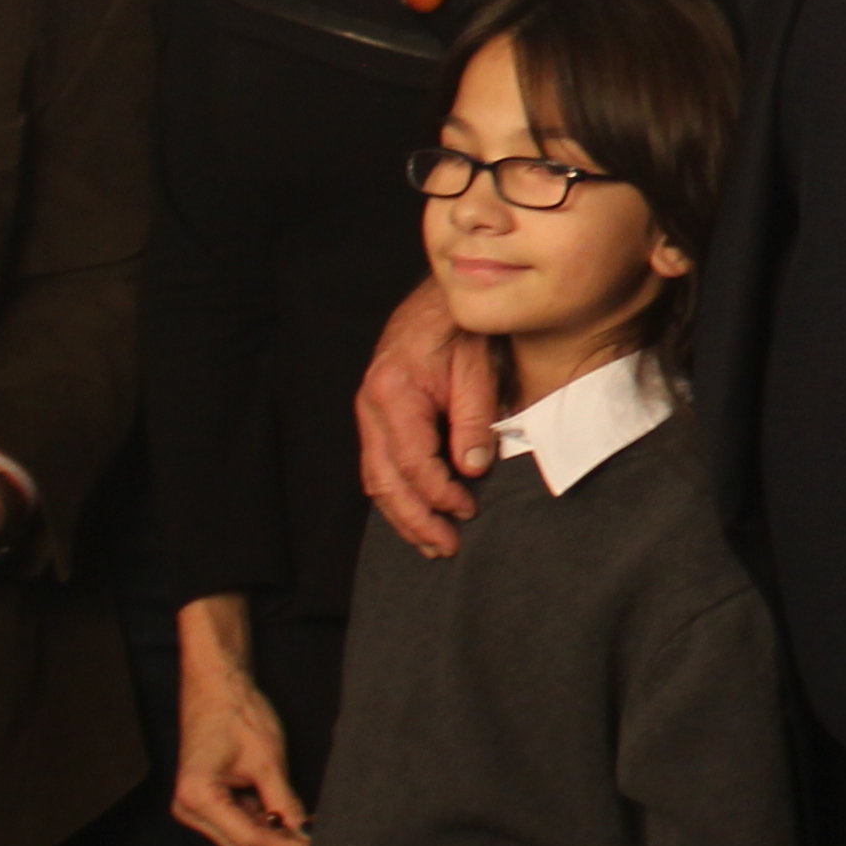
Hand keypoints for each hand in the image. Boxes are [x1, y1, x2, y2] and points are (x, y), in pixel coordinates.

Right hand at [175, 595, 309, 845]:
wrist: (217, 688)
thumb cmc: (239, 715)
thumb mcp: (267, 761)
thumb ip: (284, 802)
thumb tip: (305, 835)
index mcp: (198, 797)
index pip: (248, 840)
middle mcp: (190, 810)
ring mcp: (196, 810)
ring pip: (241, 843)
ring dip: (275, 844)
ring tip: (310, 842)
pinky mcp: (208, 804)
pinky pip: (239, 827)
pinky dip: (266, 830)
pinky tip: (293, 828)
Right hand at [357, 280, 501, 555]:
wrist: (438, 298)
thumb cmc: (460, 328)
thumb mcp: (478, 368)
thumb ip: (474, 419)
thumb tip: (473, 469)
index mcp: (393, 392)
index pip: (413, 462)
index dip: (440, 493)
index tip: (467, 511)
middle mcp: (371, 406)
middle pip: (386, 480)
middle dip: (416, 520)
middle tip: (447, 546)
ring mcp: (368, 412)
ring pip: (376, 479)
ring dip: (403, 516)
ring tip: (432, 544)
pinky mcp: (376, 417)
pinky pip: (379, 466)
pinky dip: (396, 495)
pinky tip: (416, 514)